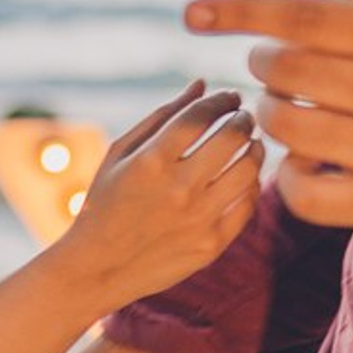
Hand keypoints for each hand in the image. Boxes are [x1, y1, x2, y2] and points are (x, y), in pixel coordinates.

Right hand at [51, 80, 264, 302]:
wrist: (98, 268)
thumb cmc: (105, 202)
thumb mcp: (120, 154)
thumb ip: (161, 116)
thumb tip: (201, 84)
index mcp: (150, 161)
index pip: (201, 115)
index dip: (221, 100)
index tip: (229, 97)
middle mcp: (178, 189)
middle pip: (232, 137)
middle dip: (243, 119)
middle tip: (243, 117)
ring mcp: (198, 219)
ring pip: (248, 170)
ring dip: (254, 149)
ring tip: (249, 144)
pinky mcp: (211, 245)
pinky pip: (247, 205)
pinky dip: (251, 185)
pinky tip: (243, 177)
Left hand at [186, 0, 352, 234]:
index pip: (299, 17)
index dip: (238, 11)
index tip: (191, 12)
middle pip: (283, 72)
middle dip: (263, 66)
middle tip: (278, 70)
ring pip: (286, 129)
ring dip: (273, 116)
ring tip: (295, 110)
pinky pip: (302, 193)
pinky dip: (289, 177)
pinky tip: (309, 161)